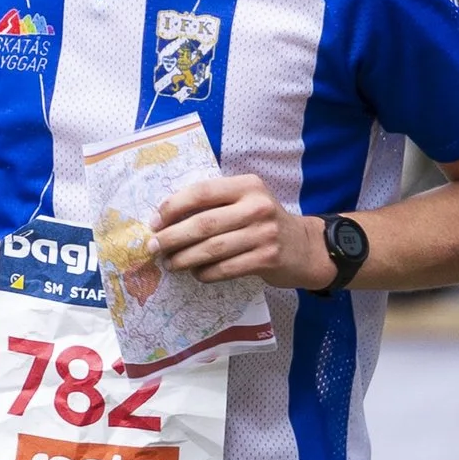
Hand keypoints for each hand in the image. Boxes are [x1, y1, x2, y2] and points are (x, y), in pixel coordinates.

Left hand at [153, 171, 329, 289]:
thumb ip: (215, 205)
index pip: (202, 192)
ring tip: (169, 263)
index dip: (173, 207)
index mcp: (247, 186)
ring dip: (184, 258)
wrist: (305, 247)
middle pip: (203, 224)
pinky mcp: (267, 259)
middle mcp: (257, 206)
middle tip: (154, 247)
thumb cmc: (264, 222)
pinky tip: (196, 273)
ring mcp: (264, 234)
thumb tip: (167, 220)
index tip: (155, 221)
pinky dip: (206, 273)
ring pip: (212, 249)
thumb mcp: (246, 201)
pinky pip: (226, 268)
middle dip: (172, 237)